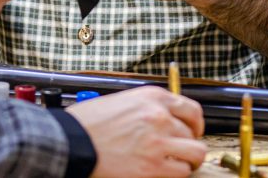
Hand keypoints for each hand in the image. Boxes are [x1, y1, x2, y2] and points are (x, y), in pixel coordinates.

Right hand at [67, 86, 205, 177]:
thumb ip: (146, 108)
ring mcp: (158, 142)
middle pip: (192, 133)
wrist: (71, 142)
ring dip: (186, 160)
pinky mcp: (154, 167)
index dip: (196, 124)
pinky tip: (163, 171)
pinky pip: (182, 172)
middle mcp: (159, 116)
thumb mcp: (122, 102)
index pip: (192, 109)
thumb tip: (164, 119)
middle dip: (186, 143)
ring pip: (194, 153)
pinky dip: (176, 173)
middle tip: (177, 151)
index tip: (193, 131)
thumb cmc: (88, 123)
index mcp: (151, 97)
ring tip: (175, 163)